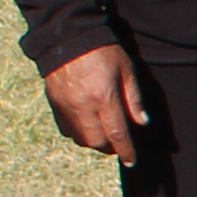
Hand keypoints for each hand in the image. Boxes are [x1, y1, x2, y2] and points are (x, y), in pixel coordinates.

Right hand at [44, 44, 148, 164]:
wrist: (69, 36)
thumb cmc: (103, 50)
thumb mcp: (126, 70)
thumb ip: (134, 98)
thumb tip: (142, 122)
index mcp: (104, 97)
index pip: (117, 133)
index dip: (125, 150)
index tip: (131, 161)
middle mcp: (83, 105)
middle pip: (96, 141)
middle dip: (109, 147)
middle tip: (117, 144)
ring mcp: (66, 105)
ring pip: (79, 138)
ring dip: (93, 141)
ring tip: (103, 134)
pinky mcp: (54, 102)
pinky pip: (65, 128)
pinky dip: (77, 133)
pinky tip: (86, 125)